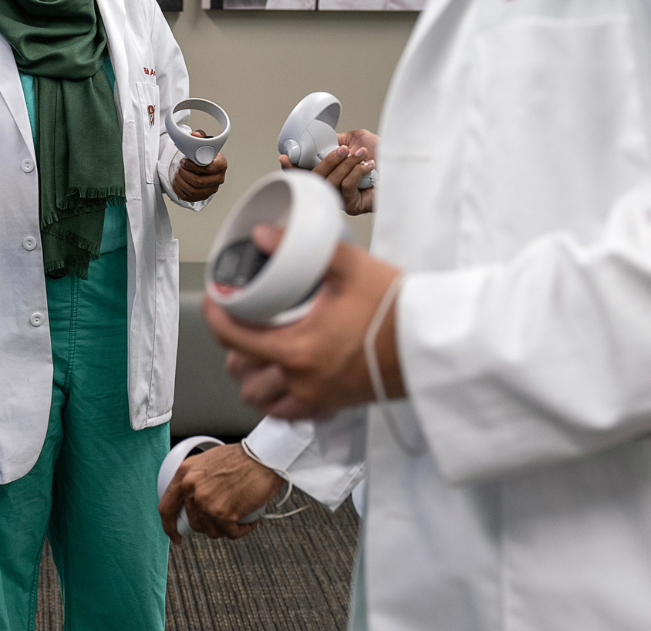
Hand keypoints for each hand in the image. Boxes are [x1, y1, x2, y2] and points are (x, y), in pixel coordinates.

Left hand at [158, 443, 284, 541]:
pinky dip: (242, 529)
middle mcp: (191, 487)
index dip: (169, 526)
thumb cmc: (243, 457)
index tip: (176, 535)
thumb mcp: (209, 461)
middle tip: (223, 519)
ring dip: (226, 527)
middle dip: (209, 524)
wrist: (265, 457)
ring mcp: (206, 502)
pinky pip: (231, 534)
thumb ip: (196, 479)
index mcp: (185, 473)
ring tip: (239, 513)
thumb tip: (193, 500)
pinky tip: (249, 518)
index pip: (166, 507)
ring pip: (211, 531)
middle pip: (193, 523)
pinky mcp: (223, 514)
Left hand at [172, 132, 227, 200]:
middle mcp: (218, 179)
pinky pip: (188, 197)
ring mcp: (211, 190)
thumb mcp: (204, 144)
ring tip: (178, 173)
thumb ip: (199, 137)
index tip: (185, 161)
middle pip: (199, 181)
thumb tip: (194, 135)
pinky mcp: (202, 197)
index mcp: (221, 165)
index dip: (193, 166)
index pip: (208, 169)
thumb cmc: (205, 155)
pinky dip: (179, 189)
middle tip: (180, 167)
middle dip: (185, 173)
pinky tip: (177, 181)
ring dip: (181, 181)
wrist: (204, 165)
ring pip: (193, 190)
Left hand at [204, 226, 405, 419]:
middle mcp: (302, 379)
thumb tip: (263, 237)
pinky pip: (290, 413)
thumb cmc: (396, 306)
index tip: (214, 298)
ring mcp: (318, 397)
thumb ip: (300, 250)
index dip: (214, 315)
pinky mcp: (335, 405)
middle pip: (242, 371)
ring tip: (257, 352)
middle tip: (241, 321)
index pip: (234, 336)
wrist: (436, 342)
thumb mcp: (349, 266)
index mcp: (298, 347)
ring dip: (252, 376)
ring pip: (261, 399)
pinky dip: (278, 398)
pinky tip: (285, 377)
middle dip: (233, 346)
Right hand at [279, 129, 376, 214]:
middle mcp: (333, 188)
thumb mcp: (355, 139)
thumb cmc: (384, 154)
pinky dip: (356, 172)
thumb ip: (335, 140)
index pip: (305, 172)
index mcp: (331, 172)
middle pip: (314, 178)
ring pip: (329, 182)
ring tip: (361, 155)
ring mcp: (341, 199)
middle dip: (327, 161)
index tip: (285, 157)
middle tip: (342, 149)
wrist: (405, 164)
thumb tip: (319, 141)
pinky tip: (368, 166)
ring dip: (346, 164)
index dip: (292, 166)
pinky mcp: (353, 206)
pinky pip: (345, 187)